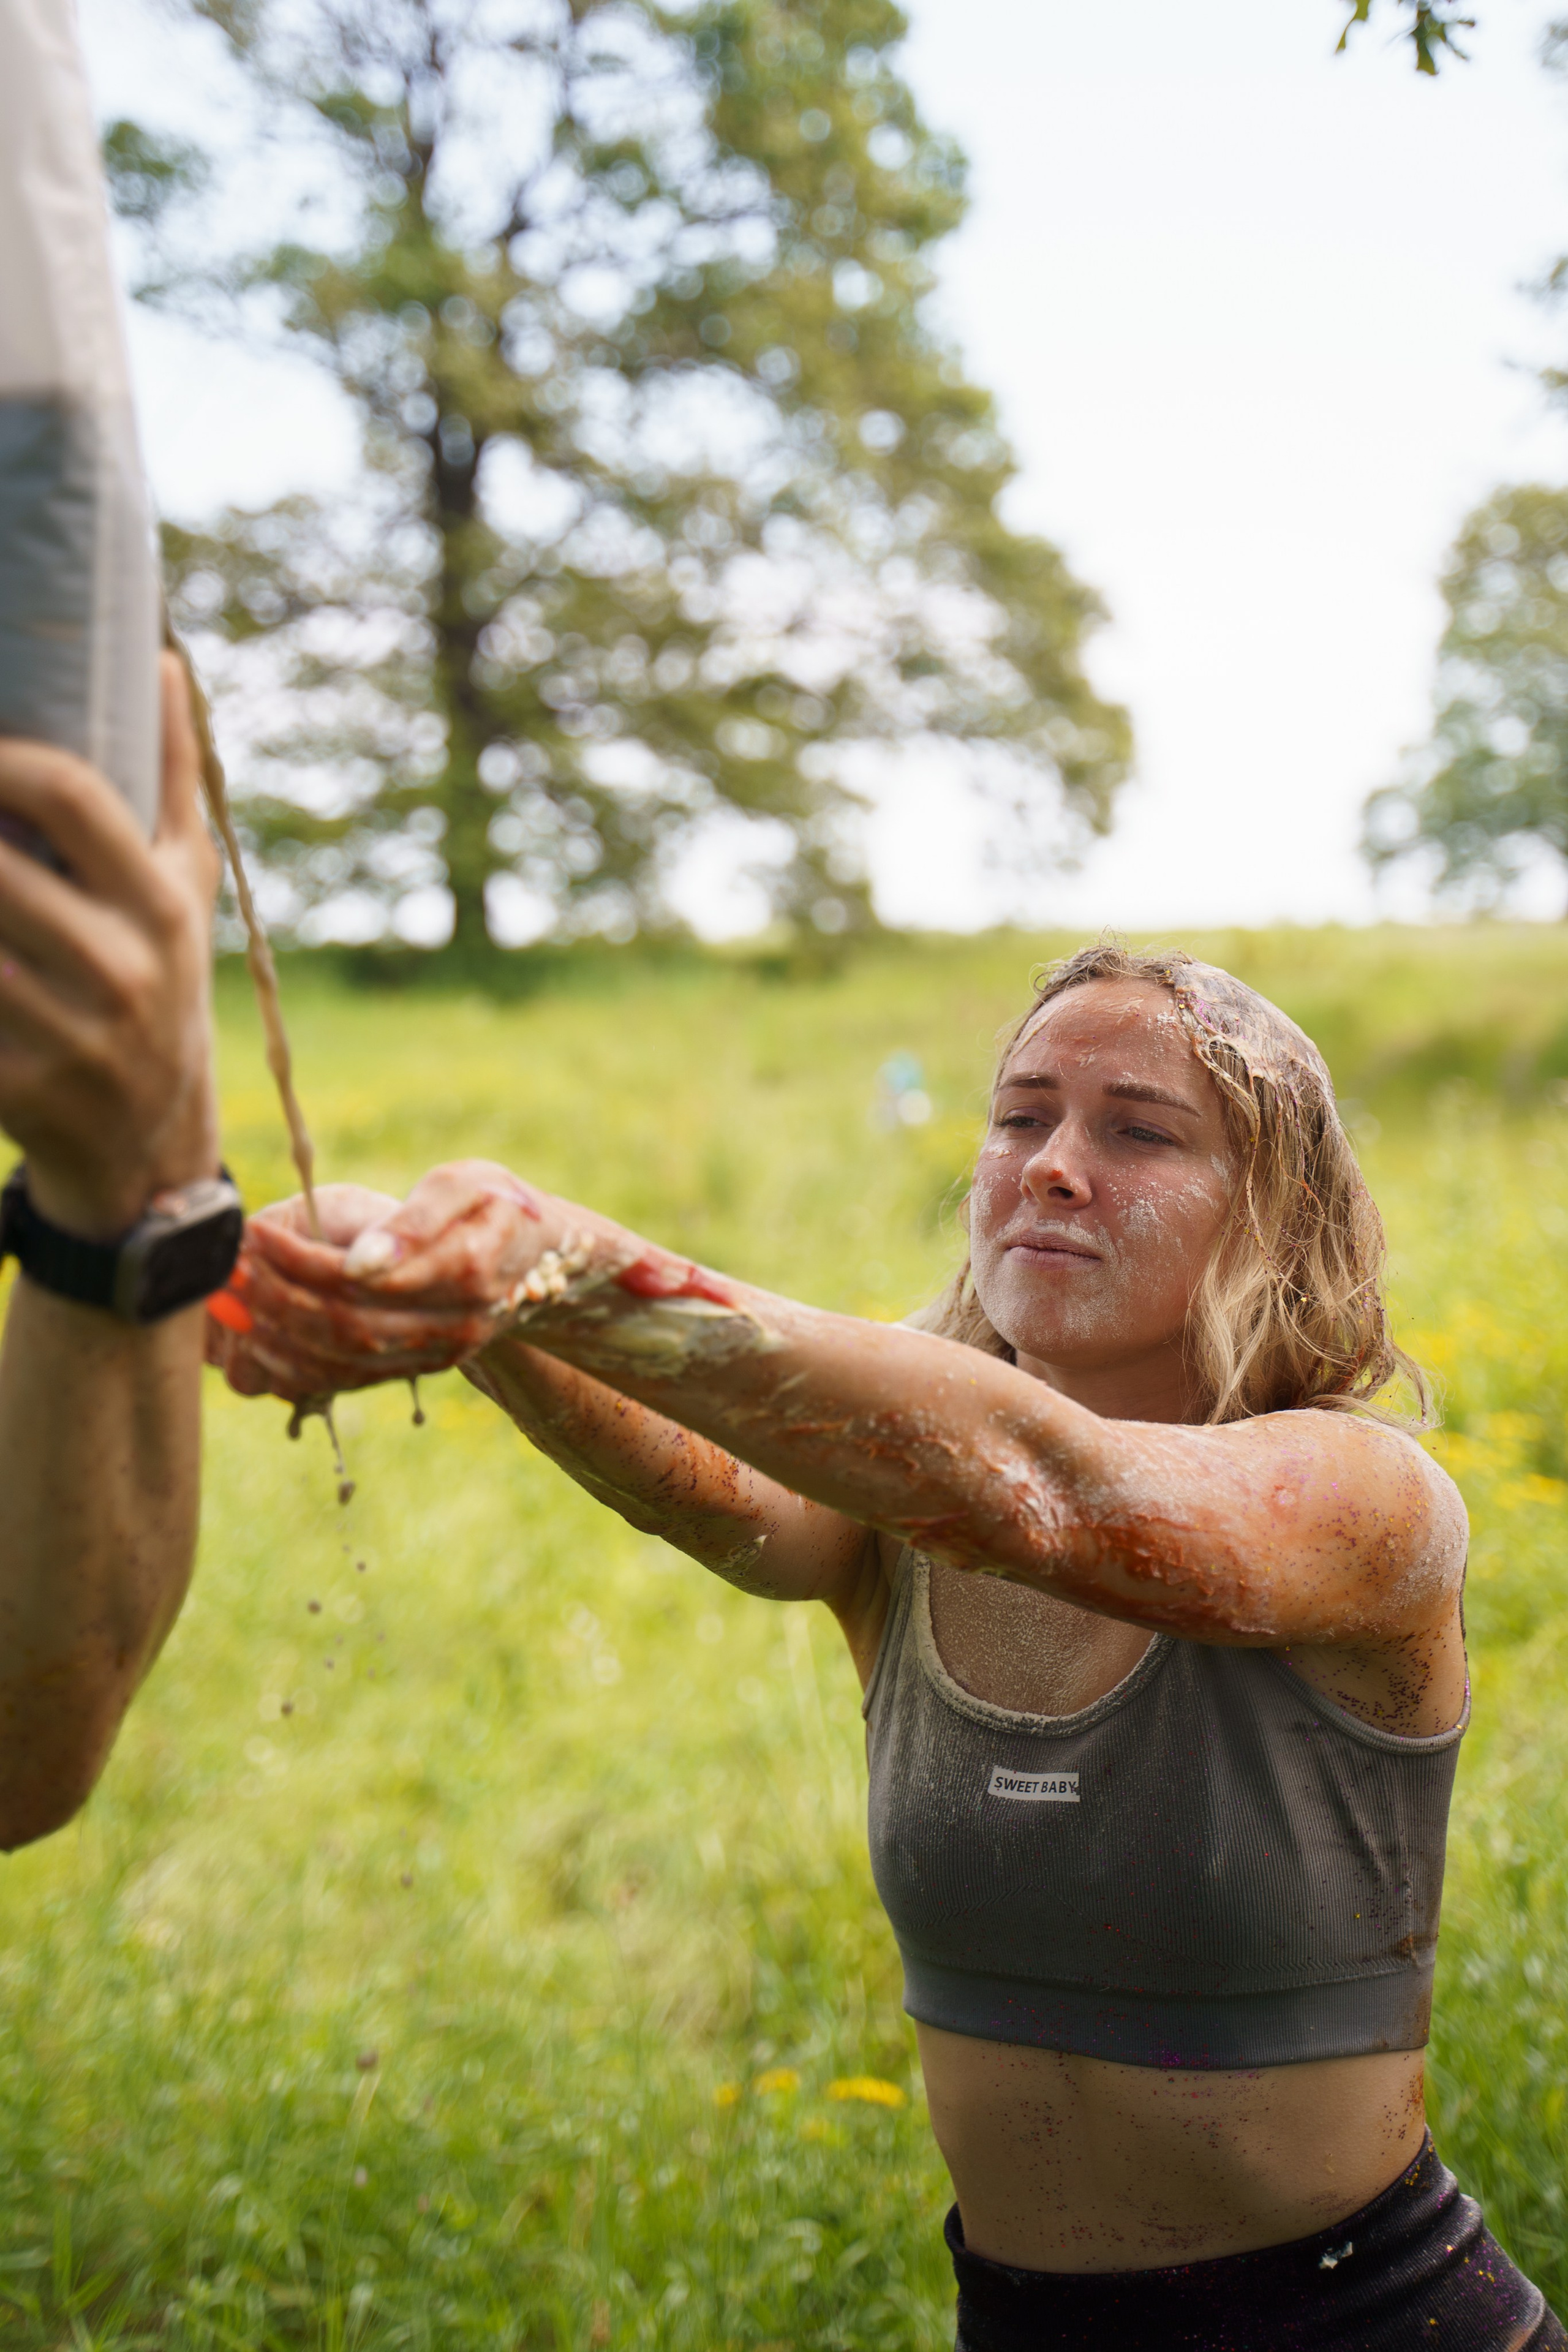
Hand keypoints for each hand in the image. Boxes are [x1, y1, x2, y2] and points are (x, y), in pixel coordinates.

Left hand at [0, 657, 219, 1238]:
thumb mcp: (185, 886)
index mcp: (162, 907)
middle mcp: (124, 971)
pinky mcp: (15, 1091)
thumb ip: (170, 776)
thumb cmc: (160, 979)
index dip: (3, 756)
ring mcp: (68, 1038)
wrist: (145, 1144)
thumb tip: (164, 658)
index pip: (74, 794)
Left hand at [206, 1162, 560, 1400]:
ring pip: (341, 1362)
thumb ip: (415, 1219)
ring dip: (275, 1337)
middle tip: (228, 1270)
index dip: (298, 1259)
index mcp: (462, 1272)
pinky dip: (294, 1363)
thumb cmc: (495, 1205)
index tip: (254, 1232)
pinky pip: (347, 1380)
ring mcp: (435, 1355)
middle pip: (344, 1327)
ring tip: (230, 1301)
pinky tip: (258, 1334)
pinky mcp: (418, 1369)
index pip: (361, 1277)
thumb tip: (360, 1260)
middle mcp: (452, 1326)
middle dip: (275, 1301)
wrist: (541, 1258)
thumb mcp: (467, 1186)